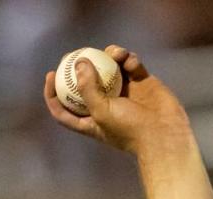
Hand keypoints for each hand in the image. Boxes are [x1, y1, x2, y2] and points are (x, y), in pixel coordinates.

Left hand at [44, 46, 190, 153]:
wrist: (162, 131)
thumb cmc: (128, 128)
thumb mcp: (101, 112)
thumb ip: (88, 88)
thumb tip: (79, 63)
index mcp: (89, 120)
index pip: (64, 109)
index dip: (53, 94)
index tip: (50, 75)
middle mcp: (104, 106)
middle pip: (85, 84)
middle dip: (79, 68)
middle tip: (75, 54)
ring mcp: (123, 92)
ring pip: (109, 69)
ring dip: (109, 57)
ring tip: (113, 52)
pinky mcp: (140, 82)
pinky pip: (130, 64)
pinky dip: (128, 59)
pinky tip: (129, 59)